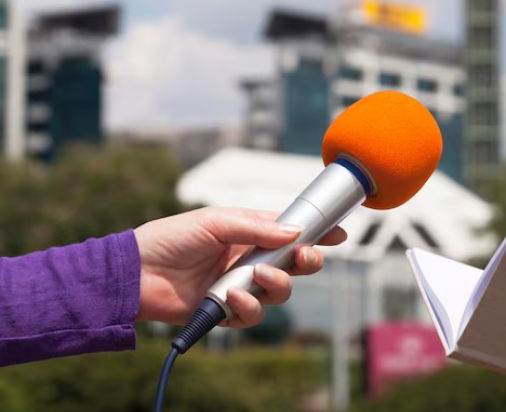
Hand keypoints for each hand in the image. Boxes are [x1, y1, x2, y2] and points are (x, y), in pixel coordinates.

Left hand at [135, 207, 346, 327]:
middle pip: (295, 264)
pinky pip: (253, 314)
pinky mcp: (228, 311)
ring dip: (276, 284)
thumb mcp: (214, 222)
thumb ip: (256, 228)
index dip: (316, 233)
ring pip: (280, 292)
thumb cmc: (170, 238)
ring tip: (255, 277)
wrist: (135, 275)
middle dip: (307, 262)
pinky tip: (232, 296)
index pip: (291, 232)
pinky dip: (248, 306)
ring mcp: (241, 285)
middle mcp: (250, 259)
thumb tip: (294, 233)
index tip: (337, 233)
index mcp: (250, 232)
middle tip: (305, 258)